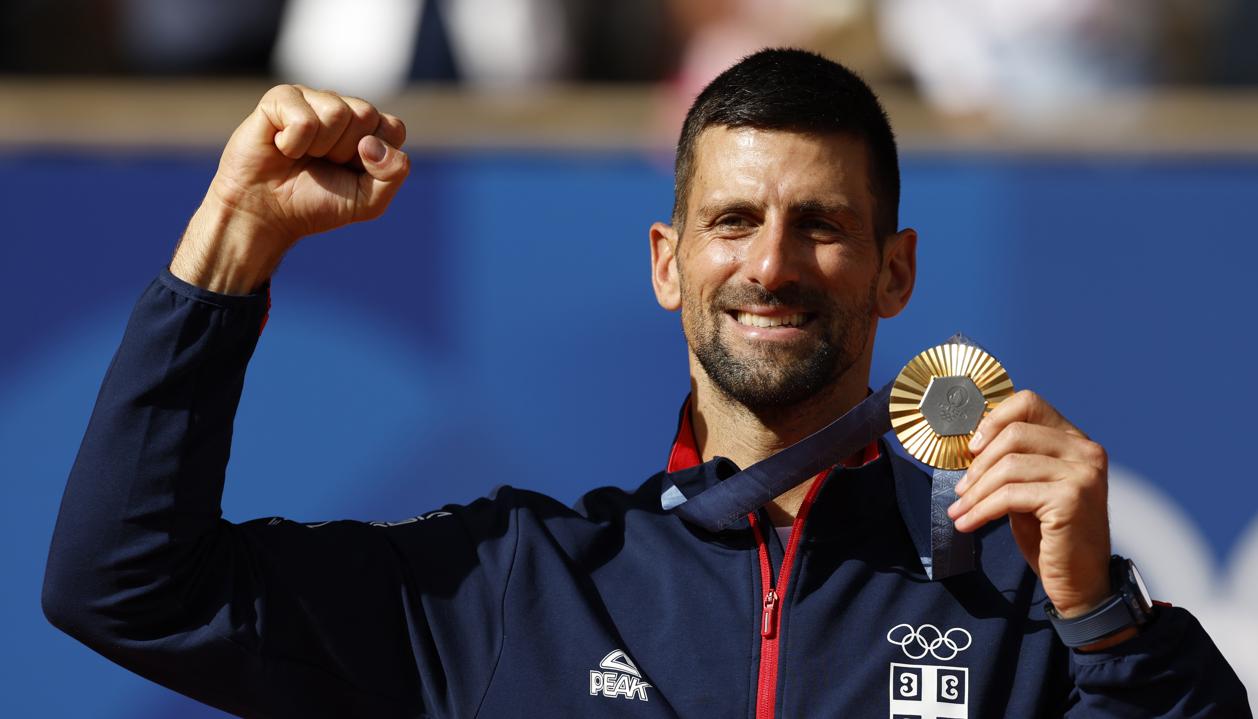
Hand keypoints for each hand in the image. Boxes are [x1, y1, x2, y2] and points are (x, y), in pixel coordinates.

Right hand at [170, 85, 408, 293]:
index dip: (375, 158)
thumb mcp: (368, 201)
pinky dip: (294, 144)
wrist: (266, 214)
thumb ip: (393, 174)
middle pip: (366, 114)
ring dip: (319, 147)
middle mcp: (341, 108)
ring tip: (301, 156)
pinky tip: (282, 148)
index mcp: (366, 129)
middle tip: (322, 164)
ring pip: (337, 112)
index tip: (351, 172)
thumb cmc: (316, 204)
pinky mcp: (280, 99)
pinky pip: (304, 119)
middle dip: (347, 152)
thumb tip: (373, 143)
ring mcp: (310, 99)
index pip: (393, 128)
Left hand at [947, 390, 1111, 618]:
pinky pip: (1010, 495)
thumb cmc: (1050, 535)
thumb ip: (1013, 461)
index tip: (972, 449)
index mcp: (1076, 441)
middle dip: (978, 465)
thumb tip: (970, 444)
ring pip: (1009, 466)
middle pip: (1014, 435)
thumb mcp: (1029, 489)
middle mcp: (1086, 451)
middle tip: (959, 491)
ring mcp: (1083, 474)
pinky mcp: (1071, 499)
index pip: (1029, 404)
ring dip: (975, 492)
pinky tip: (968, 523)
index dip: (993, 420)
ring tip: (959, 511)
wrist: (1080, 583)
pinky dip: (982, 510)